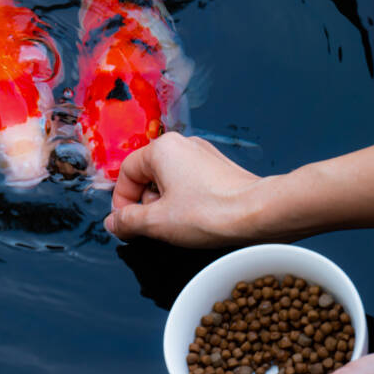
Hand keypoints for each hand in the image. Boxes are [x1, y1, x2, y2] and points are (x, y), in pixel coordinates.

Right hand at [104, 132, 262, 246]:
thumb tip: (113, 223)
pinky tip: (195, 220)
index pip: (126, 172)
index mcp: (162, 149)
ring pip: (169, 181)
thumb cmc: (211, 212)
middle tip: (152, 227)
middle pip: (147, 175)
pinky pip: (190, 184)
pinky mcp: (219, 170)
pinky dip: (186, 203)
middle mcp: (183, 146)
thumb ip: (127, 221)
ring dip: (165, 205)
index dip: (121, 201)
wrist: (259, 213)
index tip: (126, 223)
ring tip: (177, 226)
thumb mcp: (157, 222)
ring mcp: (204, 156)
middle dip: (145, 204)